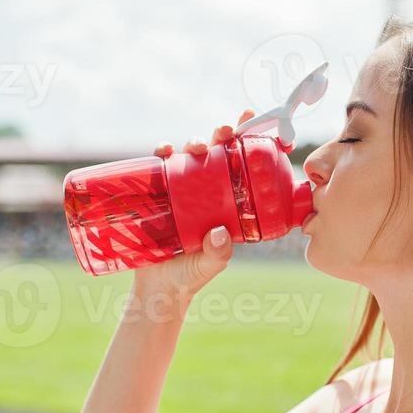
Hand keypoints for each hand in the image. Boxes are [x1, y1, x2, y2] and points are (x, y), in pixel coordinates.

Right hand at [134, 109, 256, 303]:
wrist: (158, 288)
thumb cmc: (192, 275)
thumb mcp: (211, 264)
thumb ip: (219, 252)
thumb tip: (219, 234)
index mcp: (226, 202)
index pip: (240, 168)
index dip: (248, 143)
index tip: (255, 123)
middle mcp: (204, 191)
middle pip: (216, 154)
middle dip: (221, 136)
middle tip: (227, 131)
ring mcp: (180, 190)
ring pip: (188, 156)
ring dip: (193, 142)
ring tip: (197, 146)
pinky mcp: (157, 193)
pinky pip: (159, 167)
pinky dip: (161, 154)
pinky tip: (164, 151)